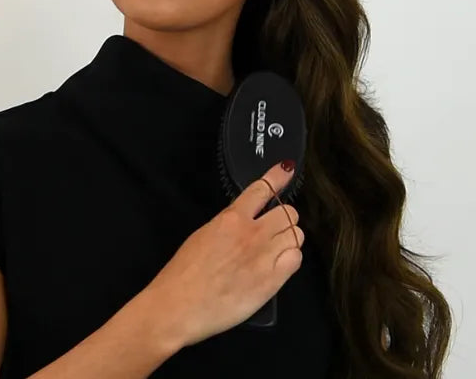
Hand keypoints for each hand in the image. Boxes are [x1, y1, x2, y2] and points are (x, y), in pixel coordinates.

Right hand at [144, 160, 303, 347]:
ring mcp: (264, 257)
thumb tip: (243, 222)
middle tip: (272, 232)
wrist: (179, 307)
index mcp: (231, 219)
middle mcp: (252, 233)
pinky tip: (277, 267)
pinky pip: (296, 259)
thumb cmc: (182, 275)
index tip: (287, 169)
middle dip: (283, 220)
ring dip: (288, 240)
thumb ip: (228, 225)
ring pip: (296, 235)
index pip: (262, 189)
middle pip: (288, 213)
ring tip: (274, 252)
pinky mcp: (272, 281)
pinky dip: (290, 260)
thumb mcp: (203, 236)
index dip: (278, 177)